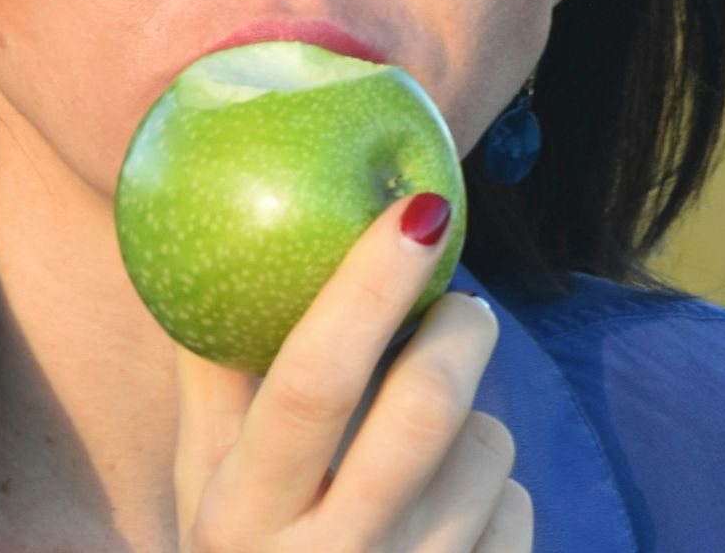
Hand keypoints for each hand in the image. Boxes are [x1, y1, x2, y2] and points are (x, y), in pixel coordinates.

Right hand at [172, 192, 531, 551]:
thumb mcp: (206, 488)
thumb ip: (213, 380)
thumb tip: (211, 250)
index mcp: (245, 514)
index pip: (311, 382)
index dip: (366, 289)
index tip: (414, 211)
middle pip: (422, 411)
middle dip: (457, 332)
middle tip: (459, 305)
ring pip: (484, 450)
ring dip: (470, 419)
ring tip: (429, 438)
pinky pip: (518, 506)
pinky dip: (493, 488)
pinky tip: (448, 512)